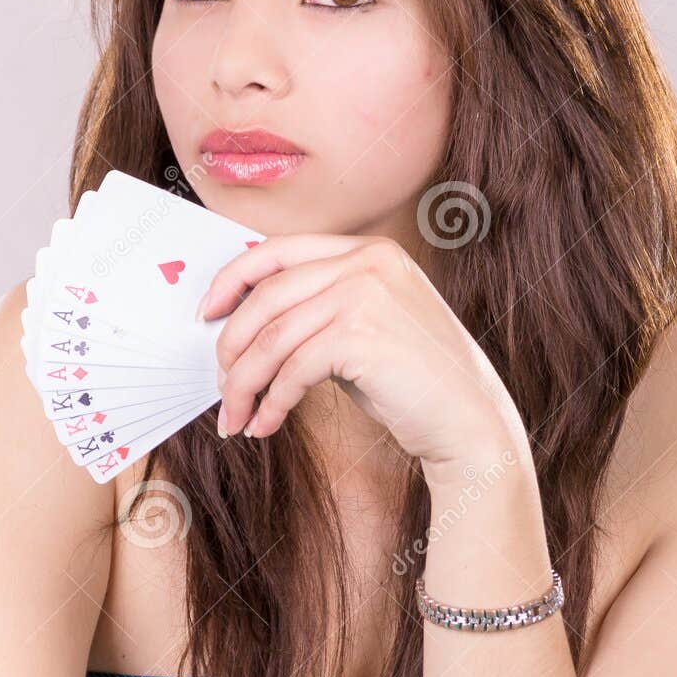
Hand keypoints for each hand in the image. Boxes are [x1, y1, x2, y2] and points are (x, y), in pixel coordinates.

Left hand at [197, 234, 517, 473]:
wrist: (470, 424)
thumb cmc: (413, 384)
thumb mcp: (363, 329)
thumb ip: (317, 312)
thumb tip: (243, 329)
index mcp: (369, 251)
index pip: (278, 252)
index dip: (232, 280)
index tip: (207, 314)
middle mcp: (368, 262)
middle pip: (267, 296)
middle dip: (232, 345)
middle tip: (221, 386)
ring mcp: (367, 295)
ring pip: (273, 337)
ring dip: (244, 384)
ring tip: (237, 417)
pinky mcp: (362, 337)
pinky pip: (292, 369)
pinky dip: (270, 402)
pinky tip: (266, 425)